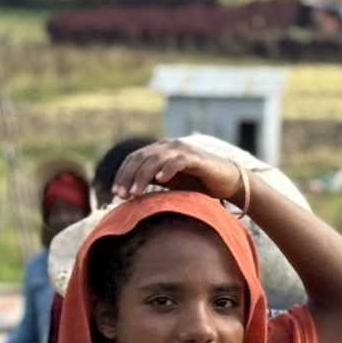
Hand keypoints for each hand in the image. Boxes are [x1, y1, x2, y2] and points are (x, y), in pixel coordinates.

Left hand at [112, 139, 246, 209]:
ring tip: (136, 193)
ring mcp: (182, 150)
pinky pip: (178, 161)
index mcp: (159, 150)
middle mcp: (168, 146)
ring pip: (155, 159)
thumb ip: (152, 182)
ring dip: (143, 176)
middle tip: (122, 195)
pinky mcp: (196, 158)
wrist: (226, 180)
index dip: (122, 174)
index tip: (115, 193)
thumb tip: (129, 194)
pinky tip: (161, 180)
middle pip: (141, 157)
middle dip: (128, 177)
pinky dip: (168, 169)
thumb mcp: (169, 182)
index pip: (134, 158)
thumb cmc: (197, 183)